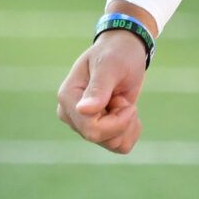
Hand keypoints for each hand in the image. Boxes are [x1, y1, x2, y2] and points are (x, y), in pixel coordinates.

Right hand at [56, 25, 150, 153]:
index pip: (91, 129)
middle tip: (121, 97)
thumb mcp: (110, 66)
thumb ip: (98, 88)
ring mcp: (84, 124)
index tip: (125, 100)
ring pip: (113, 144)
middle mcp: (72, 115)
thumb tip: (83, 110)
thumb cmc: (117, 53)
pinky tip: (127, 111)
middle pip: (101, 138)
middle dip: (122, 120)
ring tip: (121, 100)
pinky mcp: (98, 131)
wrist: (125, 51)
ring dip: (127, 123)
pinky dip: (131, 130)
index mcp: (68, 98)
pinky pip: (120, 146)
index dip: (117, 121)